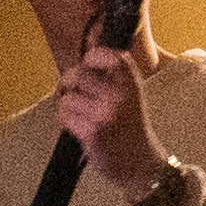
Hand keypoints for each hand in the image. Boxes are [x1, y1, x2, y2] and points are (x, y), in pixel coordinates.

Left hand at [55, 43, 166, 198]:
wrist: (141, 165)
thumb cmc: (130, 128)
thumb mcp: (130, 94)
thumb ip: (110, 72)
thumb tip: (89, 40)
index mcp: (131, 82)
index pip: (106, 55)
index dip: (91, 58)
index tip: (89, 66)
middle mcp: (120, 95)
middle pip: (78, 74)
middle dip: (69, 84)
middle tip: (74, 94)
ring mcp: (106, 114)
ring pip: (67, 97)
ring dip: (67, 106)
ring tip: (81, 117)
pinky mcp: (92, 131)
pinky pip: (64, 115)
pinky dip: (66, 121)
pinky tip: (79, 129)